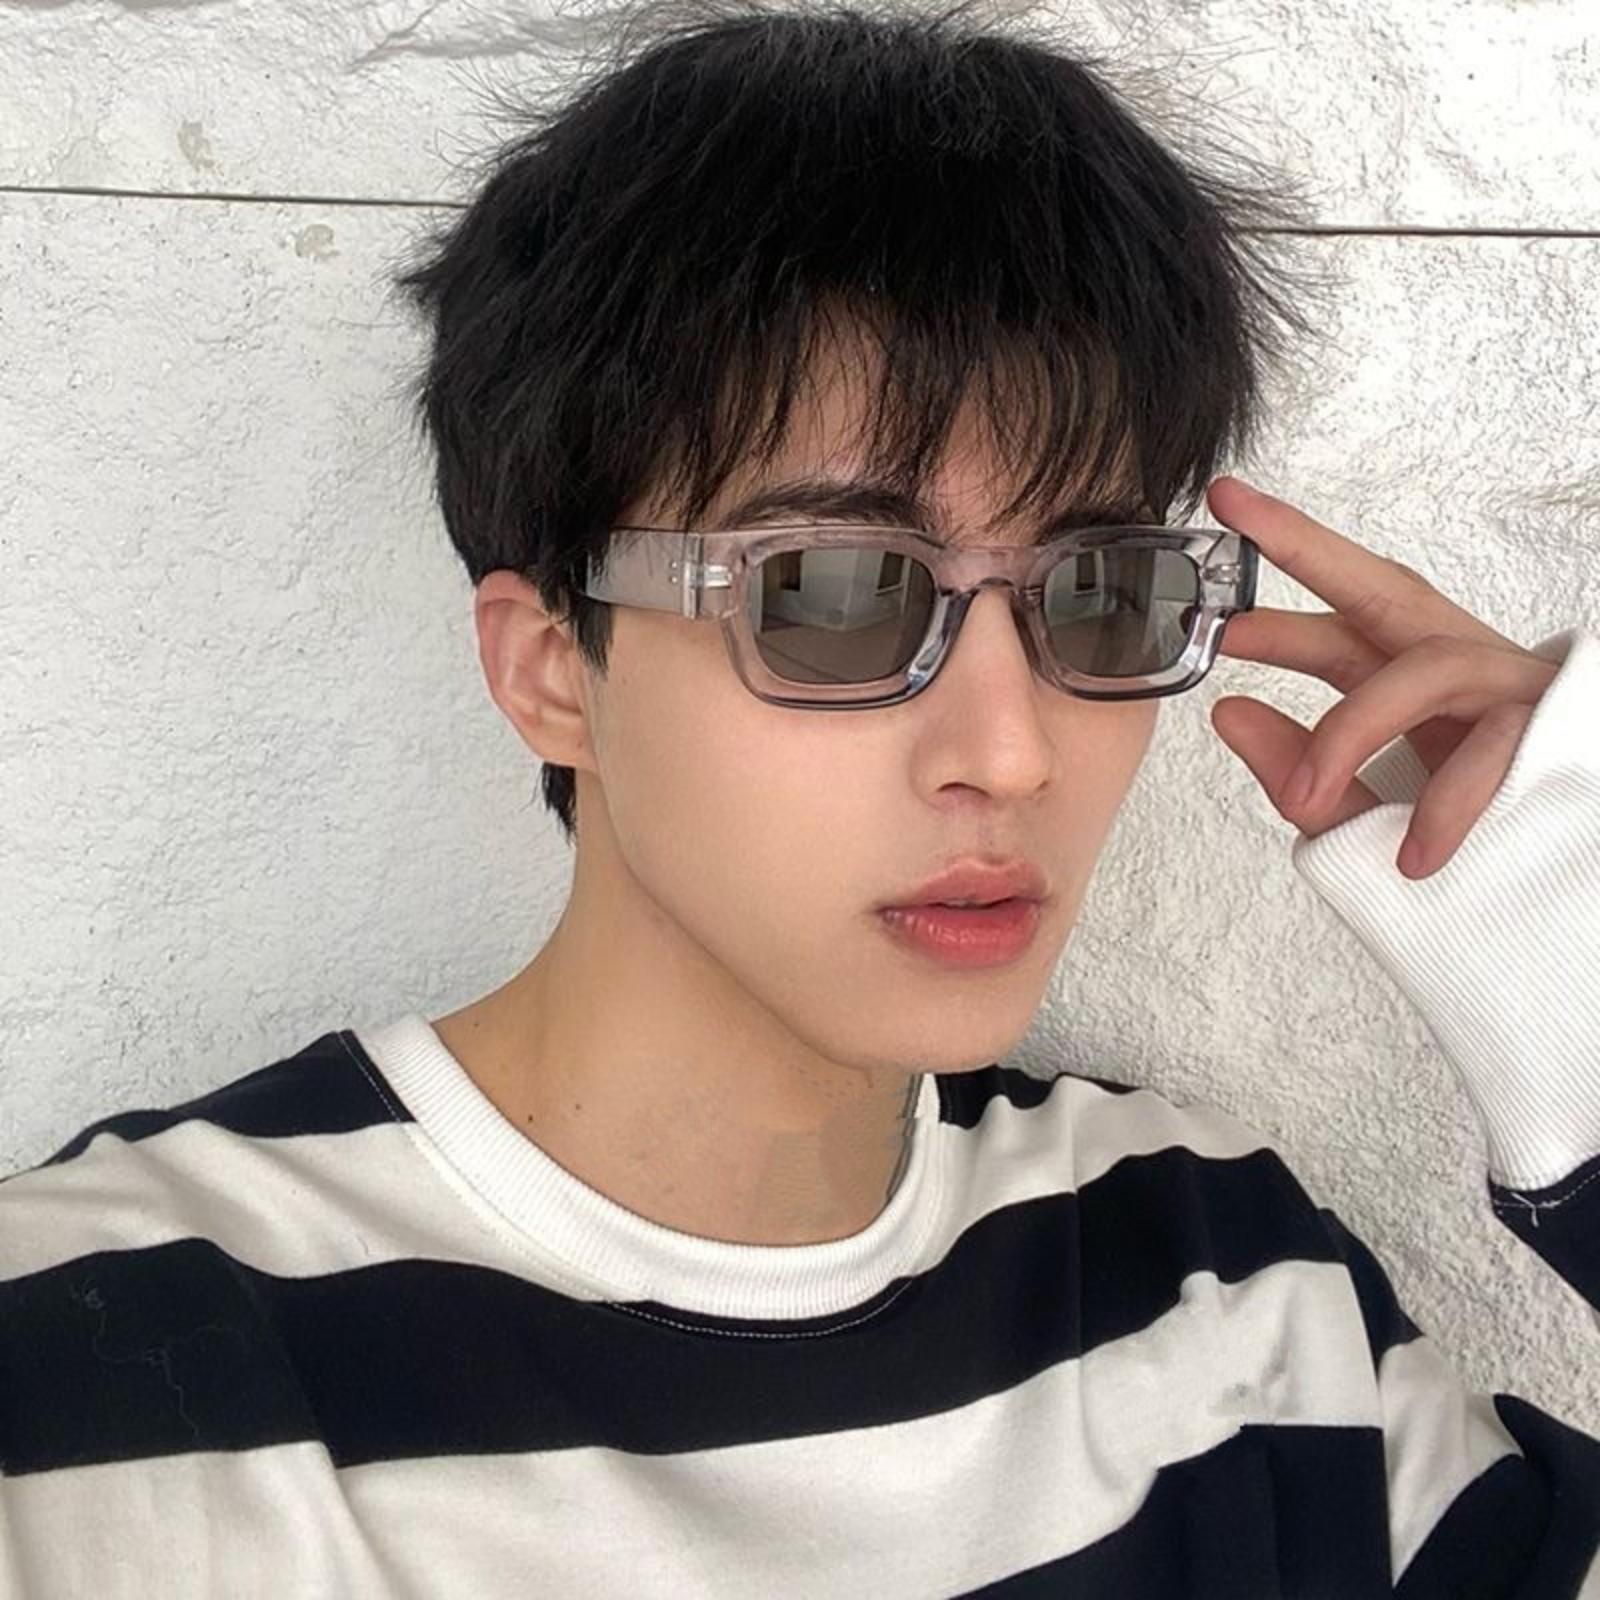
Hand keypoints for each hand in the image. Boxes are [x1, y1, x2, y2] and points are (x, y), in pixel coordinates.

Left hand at [1204, 476, 1561, 880]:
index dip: (1277, 594)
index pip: (1339, 629)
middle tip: (1238, 508)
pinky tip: (1414, 855)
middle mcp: (1462, 673)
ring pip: (1427, 667)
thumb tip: (1227, 711)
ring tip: (1307, 798)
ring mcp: (1513, 692)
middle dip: (1308, 548)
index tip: (1218, 526)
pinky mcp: (1558, 728)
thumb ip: (1300, 774)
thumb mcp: (1361, 819)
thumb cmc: (1469, 854)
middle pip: (1387, 589)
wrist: (1570, 905)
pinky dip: (1444, 805)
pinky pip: (1493, 746)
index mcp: (1411, 692)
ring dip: (1354, 730)